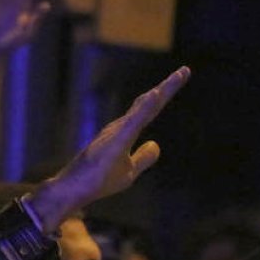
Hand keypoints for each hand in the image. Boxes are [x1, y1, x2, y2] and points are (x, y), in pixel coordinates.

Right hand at [30, 67, 189, 230]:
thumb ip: (143, 157)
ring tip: (176, 78)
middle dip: (168, 88)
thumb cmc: (98, 179)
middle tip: (185, 71)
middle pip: (150, 104)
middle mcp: (121, 126)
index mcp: (127, 132)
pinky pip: (133, 122)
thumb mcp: (129, 171)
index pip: (150, 110)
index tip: (180, 76)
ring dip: (160, 93)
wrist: (75, 188)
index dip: (165, 93)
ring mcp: (117, 132)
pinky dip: (145, 108)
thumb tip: (156, 144)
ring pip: (143, 109)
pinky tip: (155, 95)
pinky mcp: (115, 140)